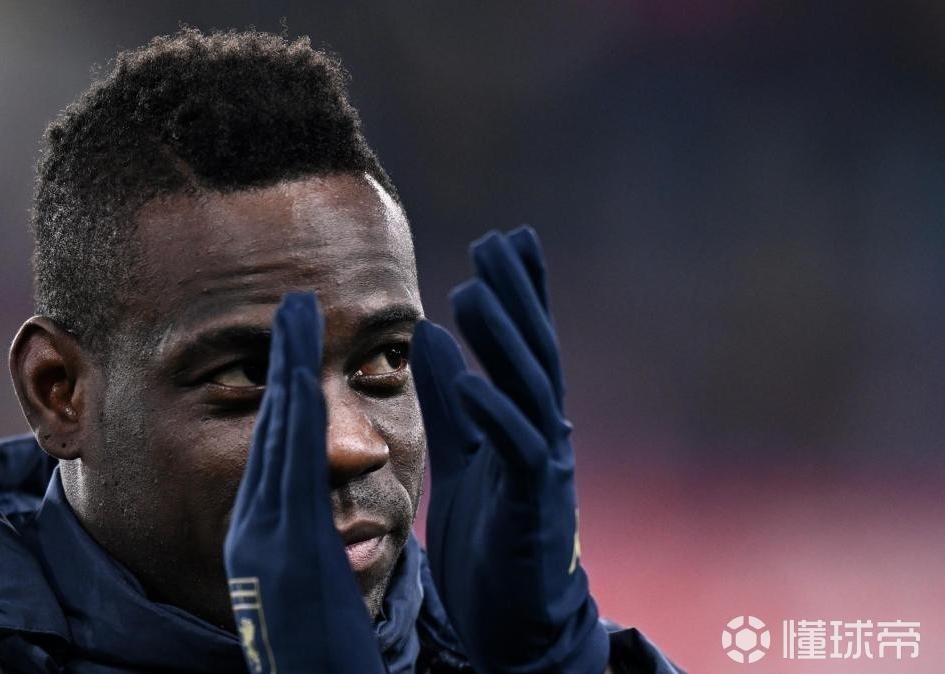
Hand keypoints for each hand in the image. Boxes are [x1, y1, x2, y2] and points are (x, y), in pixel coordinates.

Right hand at [223, 292, 385, 673]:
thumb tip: (337, 516)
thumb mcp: (316, 595)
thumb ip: (315, 551)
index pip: (272, 452)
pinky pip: (288, 464)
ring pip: (272, 435)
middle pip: (265, 430)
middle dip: (277, 365)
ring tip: (295, 311)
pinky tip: (302, 369)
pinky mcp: (286, 551)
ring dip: (282, 370)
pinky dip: (291, 409)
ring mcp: (265, 540)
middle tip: (291, 303)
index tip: (297, 341)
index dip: (283, 391)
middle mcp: (254, 532)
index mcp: (266, 541)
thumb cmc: (324, 660)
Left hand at [411, 227, 608, 673]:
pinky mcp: (532, 509)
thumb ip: (451, 398)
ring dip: (503, 343)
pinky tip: (471, 383)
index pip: (522, 345)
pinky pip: (517, 456)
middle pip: (534, 355)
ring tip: (472, 291)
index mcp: (524, 420)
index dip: (520, 292)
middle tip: (498, 241)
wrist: (512, 620)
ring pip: (529, 394)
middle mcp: (544, 436)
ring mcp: (543, 471)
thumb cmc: (492, 535)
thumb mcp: (463, 453)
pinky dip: (494, 416)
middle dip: (518, 297)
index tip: (507, 238)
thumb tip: (429, 334)